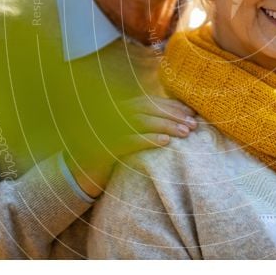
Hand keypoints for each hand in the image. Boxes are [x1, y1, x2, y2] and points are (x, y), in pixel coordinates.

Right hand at [65, 95, 196, 196]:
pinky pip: (129, 141)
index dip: (172, 105)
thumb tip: (179, 120)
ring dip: (166, 126)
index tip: (192, 112)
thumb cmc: (113, 154)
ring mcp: (107, 128)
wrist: (81, 173)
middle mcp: (113, 113)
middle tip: (194, 124)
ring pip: (141, 122)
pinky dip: (148, 140)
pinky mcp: (104, 146)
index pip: (151, 101)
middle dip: (173, 115)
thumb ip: (147, 124)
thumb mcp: (130, 135)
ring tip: (185, 133)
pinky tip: (166, 143)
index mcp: (121, 107)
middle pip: (148, 109)